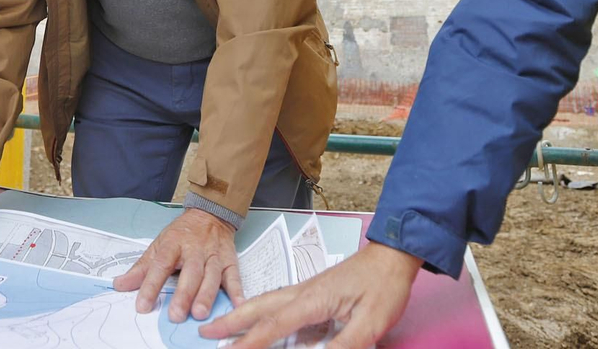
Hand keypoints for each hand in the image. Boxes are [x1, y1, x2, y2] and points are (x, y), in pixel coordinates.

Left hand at [113, 207, 241, 322]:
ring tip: (199, 313)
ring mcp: (214, 255)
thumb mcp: (159, 245)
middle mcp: (195, 249)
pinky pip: (234, 276)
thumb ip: (141, 268)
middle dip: (183, 294)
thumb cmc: (182, 233)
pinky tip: (237, 304)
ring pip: (211, 276)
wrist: (210, 213)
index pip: (160, 265)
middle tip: (176, 314)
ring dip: (206, 295)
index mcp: (173, 244)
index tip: (143, 306)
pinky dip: (237, 290)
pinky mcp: (230, 260)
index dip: (150, 286)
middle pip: (190, 272)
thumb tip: (119, 285)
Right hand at [198, 242, 421, 348]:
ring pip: (266, 302)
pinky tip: (258, 320)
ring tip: (221, 325)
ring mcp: (307, 290)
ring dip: (241, 314)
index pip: (275, 325)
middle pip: (260, 307)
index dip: (250, 343)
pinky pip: (279, 304)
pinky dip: (260, 312)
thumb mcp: (371, 323)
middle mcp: (303, 292)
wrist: (393, 257)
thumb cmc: (384, 286)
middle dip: (231, 321)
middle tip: (205, 331)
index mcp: (314, 299)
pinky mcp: (314, 292)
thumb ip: (343, 344)